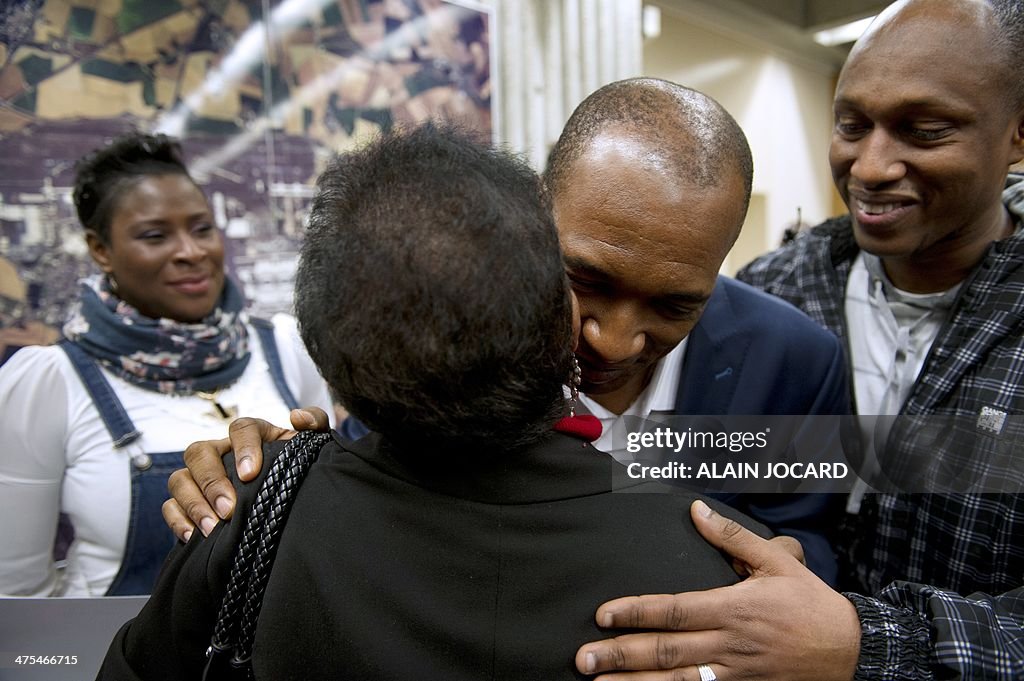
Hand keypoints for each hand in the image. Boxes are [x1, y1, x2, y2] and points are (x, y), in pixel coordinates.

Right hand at [162, 408, 329, 540]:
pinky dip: (178, 520)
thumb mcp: (308, 448)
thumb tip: (298, 417)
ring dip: (193, 503)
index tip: (250, 474)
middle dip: (212, 482)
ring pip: (180, 479)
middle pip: (200, 452)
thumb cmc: (293, 470)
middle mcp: (220, 451)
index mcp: (250, 435)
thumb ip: (314, 424)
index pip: (241, 428)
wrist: (282, 501)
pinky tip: (194, 537)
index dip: (243, 448)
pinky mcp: (187, 502)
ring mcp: (199, 476)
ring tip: (213, 528)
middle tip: (229, 509)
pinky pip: (170, 506)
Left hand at [575, 500, 860, 680]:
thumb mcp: (777, 561)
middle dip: (621, 655)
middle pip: (665, 652)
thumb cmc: (810, 603)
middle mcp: (728, 644)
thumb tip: (696, 511)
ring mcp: (735, 673)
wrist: (852, 651)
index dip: (635, 613)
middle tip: (582, 659)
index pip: (673, 611)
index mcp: (732, 608)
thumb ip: (732, 537)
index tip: (602, 615)